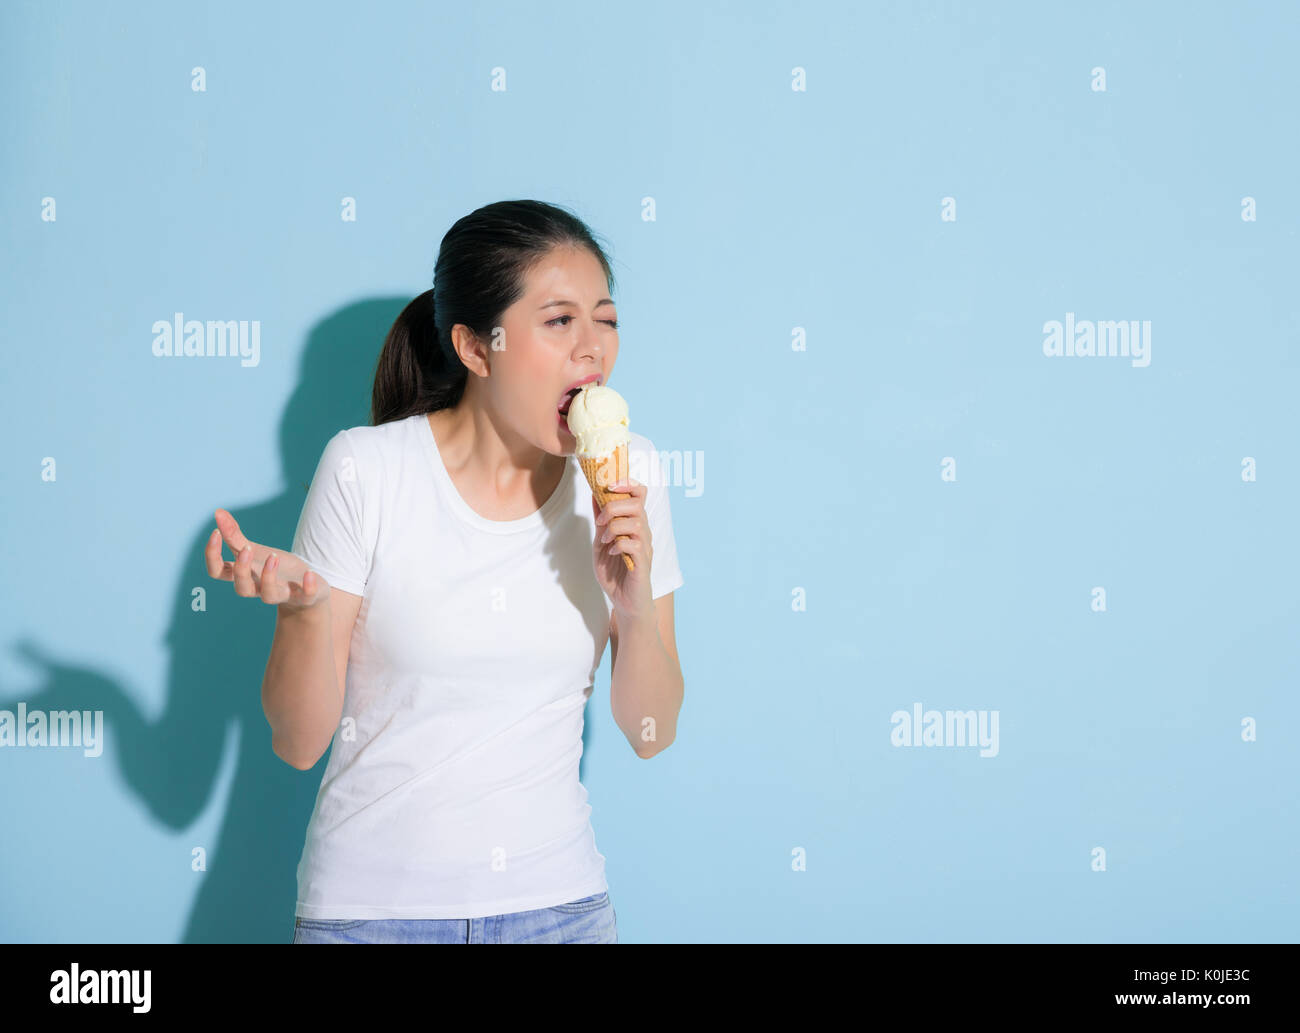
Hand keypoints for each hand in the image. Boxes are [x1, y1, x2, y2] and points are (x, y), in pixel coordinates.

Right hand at [206, 508, 328, 610]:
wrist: (307, 588)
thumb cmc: (276, 568)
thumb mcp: (256, 550)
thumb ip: (235, 536)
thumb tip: (217, 512)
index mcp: (245, 576)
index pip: (217, 572)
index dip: (212, 555)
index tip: (215, 532)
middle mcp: (260, 589)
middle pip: (242, 589)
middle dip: (242, 570)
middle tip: (247, 548)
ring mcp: (283, 594)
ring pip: (269, 595)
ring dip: (269, 577)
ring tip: (274, 556)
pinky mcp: (305, 597)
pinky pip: (305, 597)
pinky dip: (308, 587)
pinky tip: (309, 572)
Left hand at [591, 478, 653, 620]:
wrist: (624, 602)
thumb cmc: (615, 572)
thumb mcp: (601, 542)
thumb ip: (600, 520)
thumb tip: (595, 494)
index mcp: (634, 523)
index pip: (639, 492)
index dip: (627, 483)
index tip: (609, 486)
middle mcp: (643, 532)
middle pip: (637, 503)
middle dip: (614, 507)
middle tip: (600, 521)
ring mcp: (645, 547)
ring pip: (636, 522)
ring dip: (614, 527)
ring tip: (605, 540)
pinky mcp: (643, 563)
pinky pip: (634, 544)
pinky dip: (619, 545)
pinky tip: (613, 553)